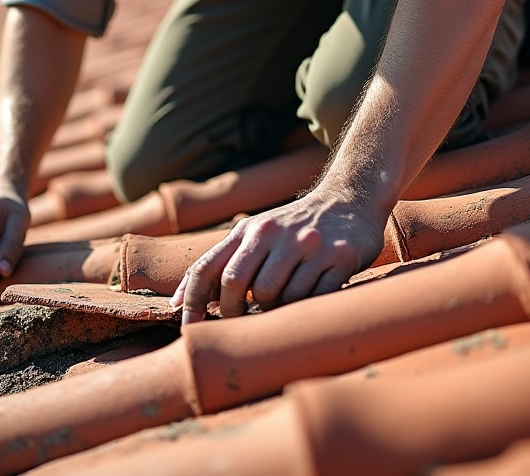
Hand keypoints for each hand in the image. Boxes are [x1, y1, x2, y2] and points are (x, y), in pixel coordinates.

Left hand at [170, 186, 383, 323]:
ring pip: (275, 296)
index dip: (193, 301)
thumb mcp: (256, 233)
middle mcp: (275, 233)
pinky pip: (312, 298)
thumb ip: (222, 262)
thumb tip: (180, 303)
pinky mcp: (339, 256)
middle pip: (236, 283)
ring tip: (281, 305)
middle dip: (233, 311)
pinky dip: (305, 308)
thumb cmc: (292, 228)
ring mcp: (308, 244)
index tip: (189, 329)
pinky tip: (309, 300)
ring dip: (273, 312)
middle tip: (242, 321)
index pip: (209, 268)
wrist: (349, 200)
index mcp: (249, 230)